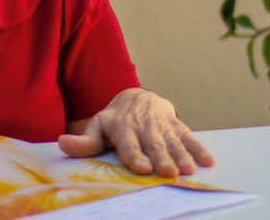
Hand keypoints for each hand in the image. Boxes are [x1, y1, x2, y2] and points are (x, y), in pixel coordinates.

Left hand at [57, 88, 214, 177]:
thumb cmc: (114, 121)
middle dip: (162, 158)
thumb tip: (61, 143)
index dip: (135, 155)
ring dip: (182, 155)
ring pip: (173, 140)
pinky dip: (199, 148)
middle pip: (154, 144)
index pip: (129, 143)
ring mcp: (162, 123)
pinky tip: (208, 161)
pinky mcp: (176, 124)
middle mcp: (144, 125)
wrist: (136, 98)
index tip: (142, 168)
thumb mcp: (97, 128)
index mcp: (123, 127)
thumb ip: (83, 142)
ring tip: (189, 169)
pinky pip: (189, 136)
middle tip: (169, 172)